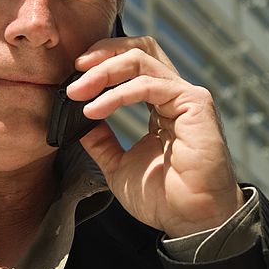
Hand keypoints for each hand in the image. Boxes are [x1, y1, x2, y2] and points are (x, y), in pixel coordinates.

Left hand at [67, 36, 244, 237]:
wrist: (191, 221)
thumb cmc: (163, 198)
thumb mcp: (118, 164)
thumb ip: (100, 140)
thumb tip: (77, 121)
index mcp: (159, 103)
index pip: (133, 61)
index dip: (103, 60)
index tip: (74, 75)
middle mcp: (174, 94)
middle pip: (139, 48)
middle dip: (103, 53)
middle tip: (75, 69)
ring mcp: (186, 96)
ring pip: (141, 60)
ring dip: (104, 72)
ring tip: (78, 92)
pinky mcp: (194, 104)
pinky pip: (150, 84)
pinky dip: (118, 93)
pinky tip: (96, 109)